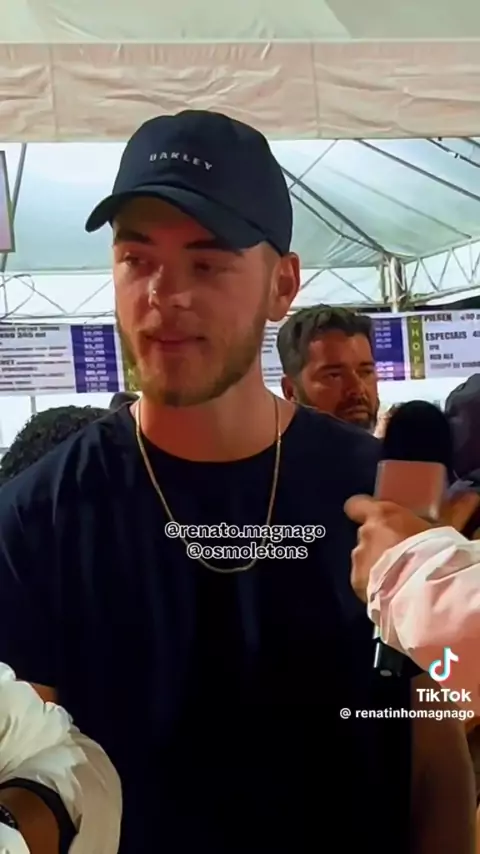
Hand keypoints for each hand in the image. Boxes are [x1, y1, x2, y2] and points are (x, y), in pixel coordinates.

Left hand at [344, 491, 479, 601]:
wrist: (422, 591)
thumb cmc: (433, 552)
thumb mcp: (444, 529)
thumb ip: (454, 512)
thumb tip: (472, 496)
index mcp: (381, 516)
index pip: (357, 505)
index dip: (362, 510)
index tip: (372, 516)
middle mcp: (365, 535)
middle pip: (366, 534)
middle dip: (379, 542)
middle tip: (401, 552)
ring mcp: (359, 560)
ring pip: (364, 558)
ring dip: (376, 563)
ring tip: (398, 575)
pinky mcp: (357, 583)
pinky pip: (363, 580)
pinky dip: (373, 584)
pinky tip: (391, 591)